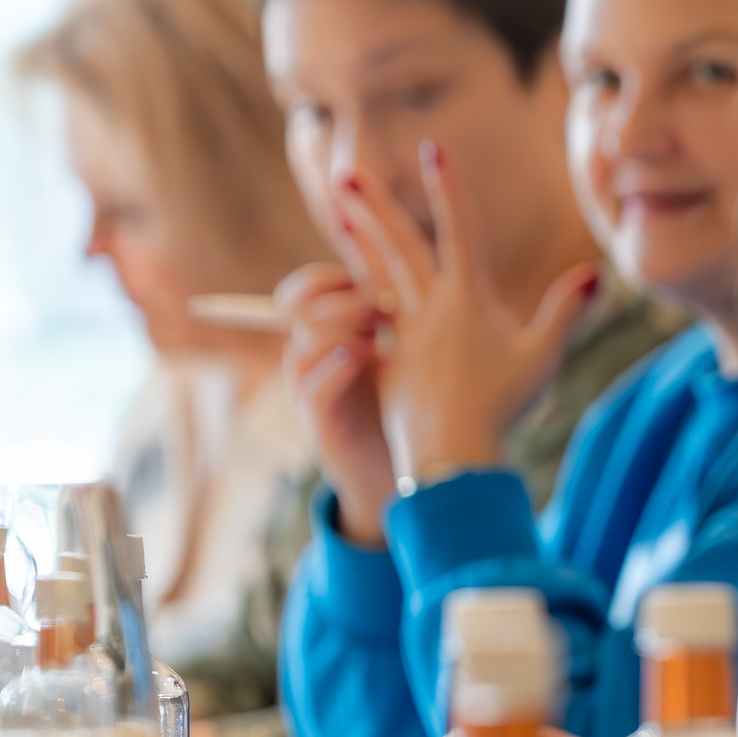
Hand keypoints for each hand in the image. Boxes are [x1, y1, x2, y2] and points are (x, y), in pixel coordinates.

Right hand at [279, 261, 397, 546]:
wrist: (410, 474)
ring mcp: (314, 389)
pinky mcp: (320, 422)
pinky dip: (335, 367)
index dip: (330, 271)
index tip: (366, 266)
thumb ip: (410, 313)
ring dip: (337, 327)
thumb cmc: (413, 407)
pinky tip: (364, 356)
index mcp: (340, 334)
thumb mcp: (413, 354)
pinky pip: (312, 386)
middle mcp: (320, 357)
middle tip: (375, 302)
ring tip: (373, 329)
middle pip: (301, 307)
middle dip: (335, 296)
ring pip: (304, 342)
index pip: (315, 287)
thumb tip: (436, 262)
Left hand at [335, 144, 598, 486]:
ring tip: (339, 210)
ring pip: (376, 274)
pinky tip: (342, 286)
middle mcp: (429, 308)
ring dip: (358, 239)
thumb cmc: (502, 405)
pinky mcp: (389, 361)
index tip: (434, 149)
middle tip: (346, 174)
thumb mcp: (543, 357)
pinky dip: (356, 296)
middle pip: (400, 246)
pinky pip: (369, 320)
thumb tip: (594, 272)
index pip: (459, 229)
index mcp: (466, 298)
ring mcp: (404, 335)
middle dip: (378, 206)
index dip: (448, 186)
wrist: (451, 452)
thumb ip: (565, 312)